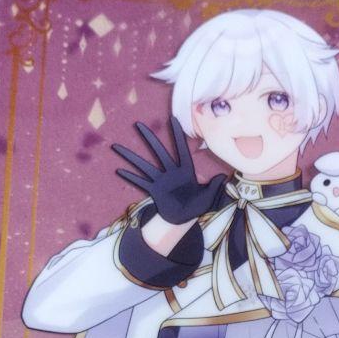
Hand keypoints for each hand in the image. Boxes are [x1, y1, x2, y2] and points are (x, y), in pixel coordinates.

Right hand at [111, 116, 226, 224]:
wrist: (183, 219)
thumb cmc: (197, 206)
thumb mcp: (209, 198)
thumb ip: (213, 187)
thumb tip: (222, 178)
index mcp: (186, 171)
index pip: (181, 149)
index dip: (177, 135)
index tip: (172, 118)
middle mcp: (171, 172)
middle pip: (158, 152)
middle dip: (149, 138)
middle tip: (138, 124)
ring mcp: (160, 181)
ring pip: (144, 166)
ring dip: (131, 157)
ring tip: (116, 147)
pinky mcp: (153, 191)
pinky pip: (141, 182)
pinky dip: (130, 177)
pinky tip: (119, 170)